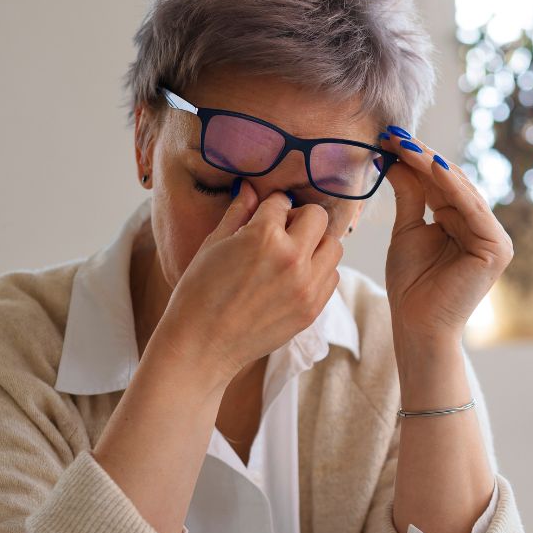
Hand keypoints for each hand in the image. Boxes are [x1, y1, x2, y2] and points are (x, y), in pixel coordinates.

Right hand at [156, 184, 343, 380]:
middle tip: (281, 233)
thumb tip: (250, 188)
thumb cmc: (199, 293)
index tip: (263, 216)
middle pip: (318, 217)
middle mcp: (292, 258)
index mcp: (264, 236)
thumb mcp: (213, 244)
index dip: (270, 207)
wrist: (202, 344)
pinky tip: (294, 278)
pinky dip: (319, 271)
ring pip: (333, 246)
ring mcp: (306, 286)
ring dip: (315, 244)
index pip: (282, 202)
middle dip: (300, 219)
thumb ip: (238, 213)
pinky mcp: (312, 309)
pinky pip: (331, 276)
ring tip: (292, 256)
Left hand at [378, 127, 513, 342]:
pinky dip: (452, 187)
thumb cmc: (411, 285)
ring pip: (461, 191)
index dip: (416, 160)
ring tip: (407, 145)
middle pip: (452, 183)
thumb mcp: (408, 230)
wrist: (416, 324)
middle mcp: (483, 227)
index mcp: (464, 222)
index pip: (440, 184)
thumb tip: (396, 159)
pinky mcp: (497, 249)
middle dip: (422, 158)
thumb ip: (410, 195)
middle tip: (395, 135)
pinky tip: (431, 166)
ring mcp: (494, 238)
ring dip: (433, 166)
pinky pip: (472, 210)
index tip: (389, 138)